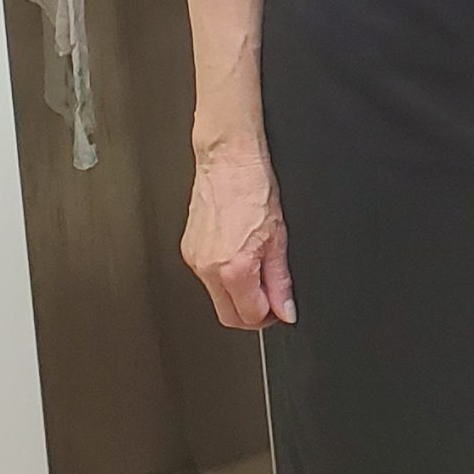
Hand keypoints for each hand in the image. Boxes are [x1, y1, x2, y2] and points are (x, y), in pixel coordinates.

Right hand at [183, 142, 295, 328]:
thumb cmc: (254, 186)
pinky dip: (225, 276)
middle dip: (251, 313)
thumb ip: (281, 279)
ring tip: (257, 267)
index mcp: (233, 267)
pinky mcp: (188, 249)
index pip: (249, 316)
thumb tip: (286, 309)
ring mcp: (194, 260)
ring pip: (217, 297)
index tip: (281, 307)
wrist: (228, 158)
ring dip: (238, 293)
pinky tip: (238, 254)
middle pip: (228, 315)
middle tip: (271, 298)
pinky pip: (208, 276)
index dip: (270, 315)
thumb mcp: (279, 236)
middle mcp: (208, 268)